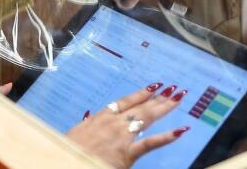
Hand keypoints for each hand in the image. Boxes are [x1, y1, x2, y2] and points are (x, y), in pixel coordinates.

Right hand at [66, 82, 190, 168]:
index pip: (125, 102)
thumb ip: (86, 124)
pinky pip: (150, 143)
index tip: (155, 85)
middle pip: (141, 107)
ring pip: (147, 118)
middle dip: (159, 97)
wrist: (65, 161)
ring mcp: (122, 137)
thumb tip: (89, 114)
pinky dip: (167, 137)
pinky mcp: (127, 153)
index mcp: (101, 118)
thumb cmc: (68, 151)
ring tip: (178, 98)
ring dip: (165, 107)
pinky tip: (180, 130)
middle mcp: (114, 123)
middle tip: (175, 88)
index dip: (141, 93)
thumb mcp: (75, 134)